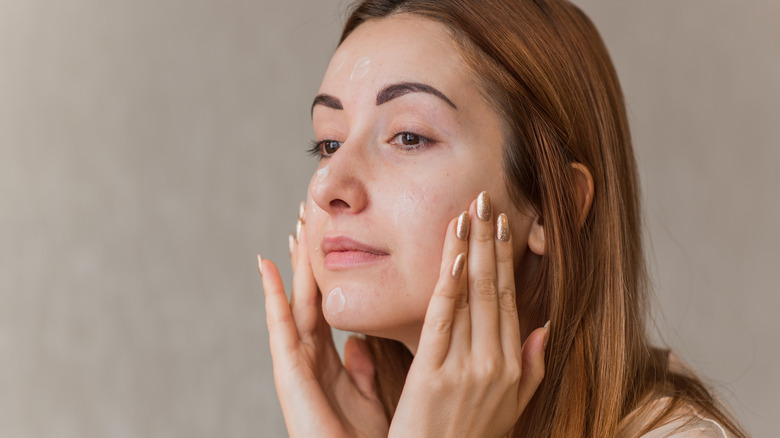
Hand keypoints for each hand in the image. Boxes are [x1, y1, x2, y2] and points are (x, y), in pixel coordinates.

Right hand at [259, 206, 387, 437]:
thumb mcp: (369, 396)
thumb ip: (363, 368)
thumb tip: (358, 342)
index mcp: (329, 359)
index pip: (328, 303)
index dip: (328, 271)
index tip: (330, 236)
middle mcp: (309, 355)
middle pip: (310, 294)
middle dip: (309, 257)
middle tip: (309, 215)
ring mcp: (295, 362)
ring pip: (295, 300)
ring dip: (294, 264)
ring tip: (295, 227)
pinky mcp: (288, 373)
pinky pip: (279, 325)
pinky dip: (271, 294)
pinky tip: (266, 265)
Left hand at [388, 192, 547, 437]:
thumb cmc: (471, 437)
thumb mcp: (513, 407)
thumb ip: (532, 367)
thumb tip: (546, 326)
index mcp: (512, 365)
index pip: (508, 298)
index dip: (504, 257)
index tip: (501, 223)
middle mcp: (494, 362)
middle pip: (492, 288)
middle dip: (488, 240)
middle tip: (485, 199)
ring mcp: (465, 368)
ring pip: (470, 296)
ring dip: (468, 249)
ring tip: (469, 211)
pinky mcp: (432, 374)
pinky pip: (443, 321)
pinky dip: (449, 285)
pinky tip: (452, 255)